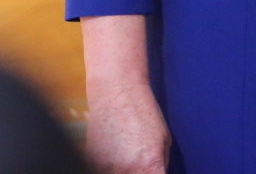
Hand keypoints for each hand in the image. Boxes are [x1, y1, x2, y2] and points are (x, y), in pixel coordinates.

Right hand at [81, 15, 168, 173]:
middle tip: (142, 160)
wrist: (114, 91)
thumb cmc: (142, 112)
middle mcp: (125, 173)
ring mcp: (104, 170)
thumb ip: (161, 164)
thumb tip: (158, 173)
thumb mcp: (164, 140)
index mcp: (147, 168)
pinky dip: (112, 166)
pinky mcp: (91, 163)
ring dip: (127, 169)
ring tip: (129, 154)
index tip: (156, 170)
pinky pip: (105, 170)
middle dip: (142, 172)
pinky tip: (116, 152)